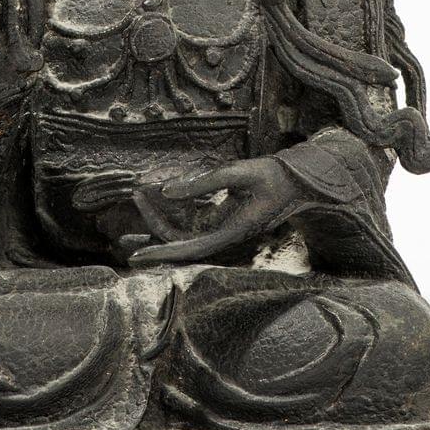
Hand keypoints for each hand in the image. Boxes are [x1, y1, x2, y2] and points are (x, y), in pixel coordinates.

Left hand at [128, 156, 304, 265]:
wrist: (297, 181)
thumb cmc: (273, 176)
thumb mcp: (238, 173)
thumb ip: (202, 183)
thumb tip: (166, 191)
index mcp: (229, 232)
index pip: (188, 250)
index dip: (160, 254)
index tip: (136, 256)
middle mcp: (223, 235)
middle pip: (179, 240)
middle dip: (152, 226)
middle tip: (132, 205)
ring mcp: (221, 228)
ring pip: (183, 230)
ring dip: (160, 217)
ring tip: (141, 194)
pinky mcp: (222, 218)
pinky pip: (192, 219)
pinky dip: (175, 209)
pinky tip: (162, 193)